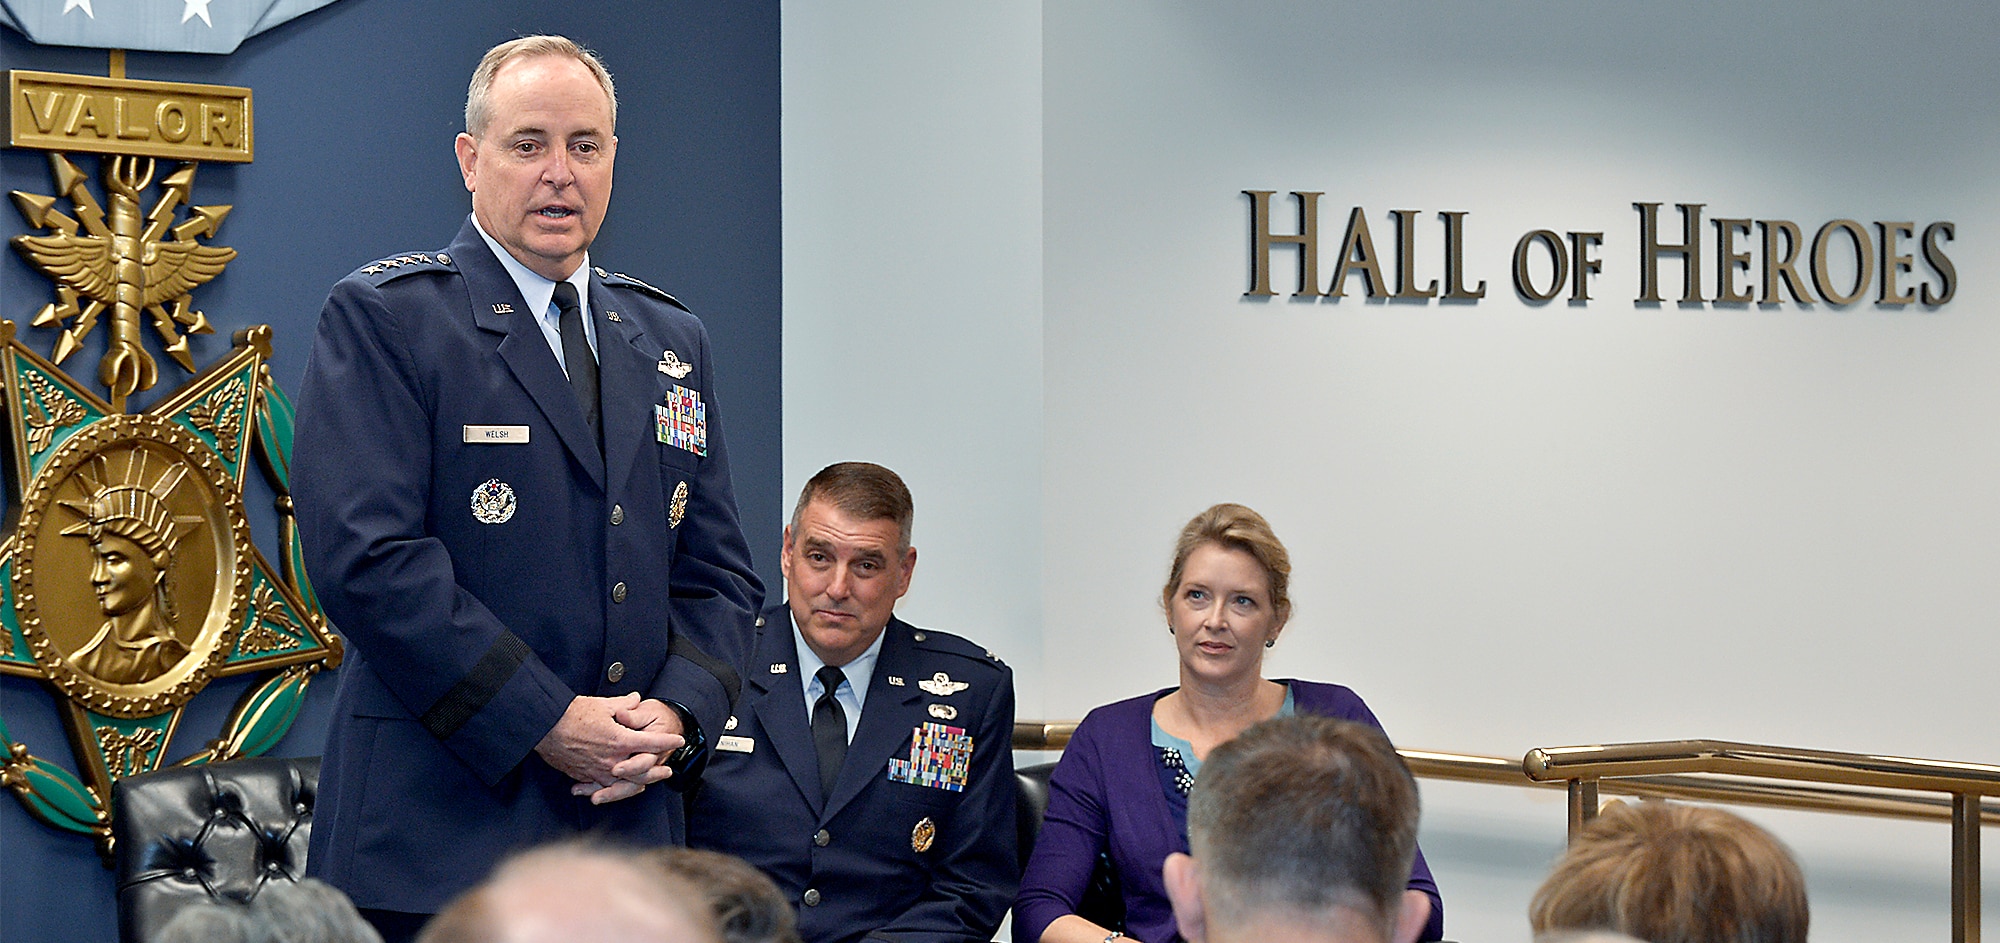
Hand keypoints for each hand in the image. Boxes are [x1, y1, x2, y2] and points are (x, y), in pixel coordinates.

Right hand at [536, 693, 683, 802]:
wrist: (544, 727)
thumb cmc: (572, 714)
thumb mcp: (602, 705)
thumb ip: (624, 705)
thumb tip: (636, 699)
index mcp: (620, 739)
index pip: (652, 742)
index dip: (668, 741)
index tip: (679, 740)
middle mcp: (612, 759)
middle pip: (642, 771)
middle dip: (657, 770)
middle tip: (668, 769)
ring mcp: (598, 771)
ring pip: (625, 783)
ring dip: (640, 782)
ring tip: (649, 781)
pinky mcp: (585, 776)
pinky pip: (604, 786)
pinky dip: (615, 787)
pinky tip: (620, 786)